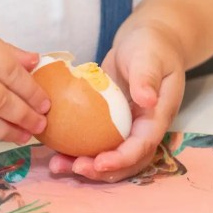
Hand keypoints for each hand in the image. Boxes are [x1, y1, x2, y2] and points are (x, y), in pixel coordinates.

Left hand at [48, 22, 185, 181]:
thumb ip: (147, 78)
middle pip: (126, 162)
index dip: (122, 159)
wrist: (146, 42)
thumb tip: (147, 100)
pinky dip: (77, 151)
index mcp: (157, 117)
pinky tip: (55, 151)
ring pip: (109, 157)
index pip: (142, 146)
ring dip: (85, 166)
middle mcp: (144, 129)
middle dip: (100, 170)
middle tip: (74, 168)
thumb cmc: (150, 46)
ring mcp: (127, 129)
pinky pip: (96, 144)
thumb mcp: (149, 57)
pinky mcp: (110, 125)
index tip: (98, 163)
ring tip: (58, 165)